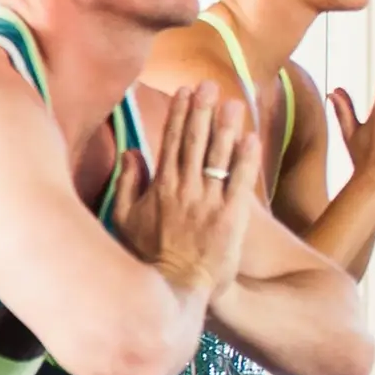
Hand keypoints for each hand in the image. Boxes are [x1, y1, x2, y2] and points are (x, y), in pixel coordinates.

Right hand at [113, 82, 257, 297]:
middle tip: (210, 85)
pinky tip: (251, 138)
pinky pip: (240, 182)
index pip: (171, 142)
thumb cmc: (148, 256)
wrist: (174, 289)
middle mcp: (185, 189)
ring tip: (234, 102)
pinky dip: (245, 159)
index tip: (186, 91)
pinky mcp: (230, 217)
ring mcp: (209, 202)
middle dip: (203, 111)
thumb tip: (131, 153)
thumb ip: (126, 185)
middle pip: (196, 141)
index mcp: (160, 187)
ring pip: (218, 156)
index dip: (180, 114)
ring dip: (226, 126)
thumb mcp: (124, 220)